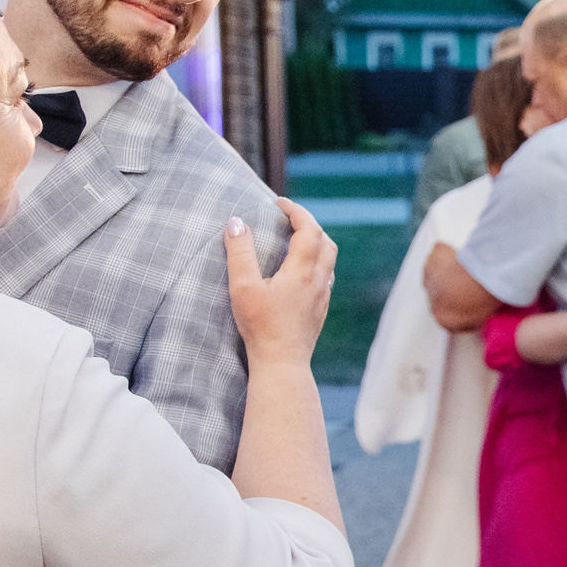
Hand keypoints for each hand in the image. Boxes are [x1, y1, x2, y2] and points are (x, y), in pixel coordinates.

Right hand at [227, 198, 334, 365]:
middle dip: (308, 224)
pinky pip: (326, 277)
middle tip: (287, 218)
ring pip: (329, 260)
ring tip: (295, 239)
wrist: (282, 363)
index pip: (308, 229)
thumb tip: (236, 223)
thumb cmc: (261, 326)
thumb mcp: (243, 287)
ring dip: (316, 243)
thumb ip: (239, 253)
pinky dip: (316, 263)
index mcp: (303, 270)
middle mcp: (319, 280)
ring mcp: (323, 296)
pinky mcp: (320, 310)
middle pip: (325, 241)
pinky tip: (300, 271)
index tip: (280, 203)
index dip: (296, 211)